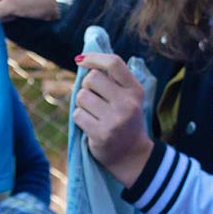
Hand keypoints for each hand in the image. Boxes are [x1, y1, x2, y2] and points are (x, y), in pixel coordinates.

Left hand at [73, 52, 155, 186]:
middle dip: (86, 87)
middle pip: (91, 78)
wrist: (131, 155)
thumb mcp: (127, 97)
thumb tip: (82, 59)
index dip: (94, 58)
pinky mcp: (102, 134)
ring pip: (81, 96)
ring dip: (82, 104)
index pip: (114, 63)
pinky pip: (77, 115)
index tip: (81, 60)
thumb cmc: (123, 120)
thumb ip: (111, 79)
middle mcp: (128, 103)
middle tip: (94, 99)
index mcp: (135, 90)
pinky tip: (91, 126)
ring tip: (94, 114)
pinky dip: (79, 119)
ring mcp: (115, 120)